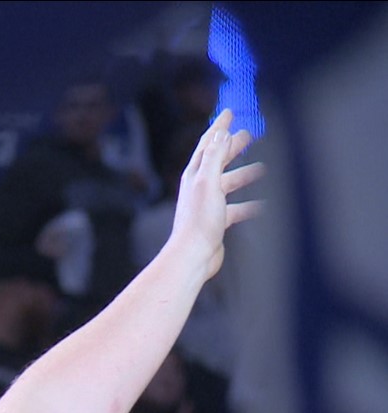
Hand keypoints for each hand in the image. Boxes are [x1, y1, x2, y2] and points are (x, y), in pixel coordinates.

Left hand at [170, 109, 265, 280]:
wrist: (193, 254)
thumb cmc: (199, 220)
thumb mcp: (208, 182)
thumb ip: (215, 157)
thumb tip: (221, 132)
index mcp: (195, 174)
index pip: (208, 143)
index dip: (219, 127)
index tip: (229, 112)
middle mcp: (200, 186)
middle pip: (219, 160)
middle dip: (233, 146)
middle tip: (249, 135)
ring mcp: (208, 203)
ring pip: (229, 183)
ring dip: (245, 174)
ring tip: (264, 167)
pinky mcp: (217, 220)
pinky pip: (237, 207)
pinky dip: (250, 203)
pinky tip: (265, 203)